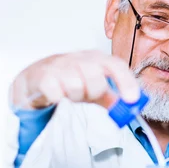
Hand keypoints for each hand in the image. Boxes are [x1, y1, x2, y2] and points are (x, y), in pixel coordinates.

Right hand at [9, 50, 139, 109]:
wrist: (36, 78)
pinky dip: (59, 99)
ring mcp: (60, 65)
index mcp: (96, 59)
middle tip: (86, 95)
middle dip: (94, 92)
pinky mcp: (43, 76)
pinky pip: (57, 93)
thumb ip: (112, 97)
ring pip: (76, 86)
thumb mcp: (93, 87)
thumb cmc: (69, 80)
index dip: (126, 82)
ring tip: (69, 94)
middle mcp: (80, 58)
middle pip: (96, 77)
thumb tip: (130, 109)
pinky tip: (56, 96)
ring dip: (74, 96)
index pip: (116, 65)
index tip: (132, 99)